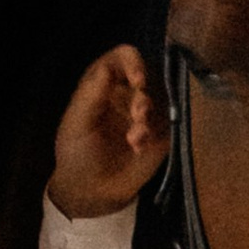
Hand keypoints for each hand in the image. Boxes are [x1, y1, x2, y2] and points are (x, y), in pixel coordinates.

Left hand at [48, 43, 167, 216]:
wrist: (92, 191)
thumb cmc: (77, 153)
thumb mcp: (77, 124)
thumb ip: (91, 95)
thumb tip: (107, 67)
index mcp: (105, 82)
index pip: (124, 57)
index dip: (133, 62)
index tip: (137, 80)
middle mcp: (129, 92)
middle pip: (150, 75)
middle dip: (145, 95)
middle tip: (139, 115)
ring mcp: (148, 112)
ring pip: (163, 98)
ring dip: (151, 116)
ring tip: (135, 139)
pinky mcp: (162, 133)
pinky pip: (170, 123)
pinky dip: (157, 132)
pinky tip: (140, 148)